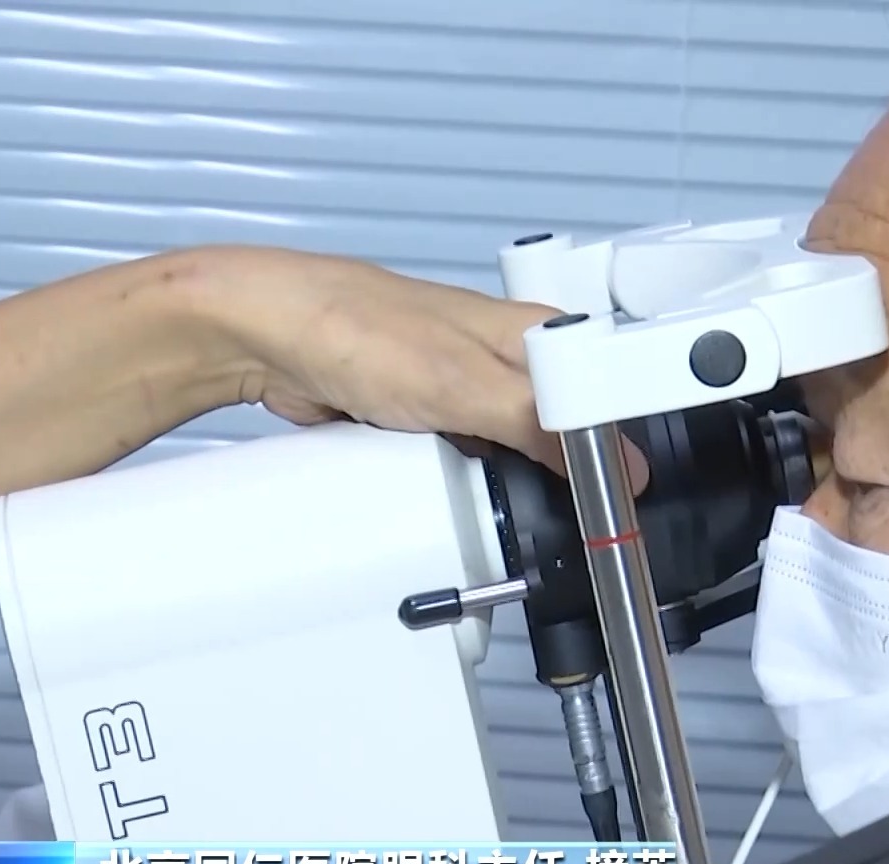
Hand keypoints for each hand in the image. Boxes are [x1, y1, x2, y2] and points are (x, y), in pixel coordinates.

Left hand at [184, 245, 645, 483]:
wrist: (272, 338)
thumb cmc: (360, 328)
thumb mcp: (470, 386)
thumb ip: (544, 425)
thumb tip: (616, 462)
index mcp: (535, 333)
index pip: (602, 397)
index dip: (610, 453)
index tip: (610, 501)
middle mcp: (504, 359)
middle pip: (559, 434)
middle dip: (551, 477)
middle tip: (545, 511)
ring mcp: (463, 392)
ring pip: (507, 456)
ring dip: (497, 483)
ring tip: (488, 499)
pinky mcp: (426, 420)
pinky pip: (459, 467)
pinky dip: (453, 484)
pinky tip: (446, 491)